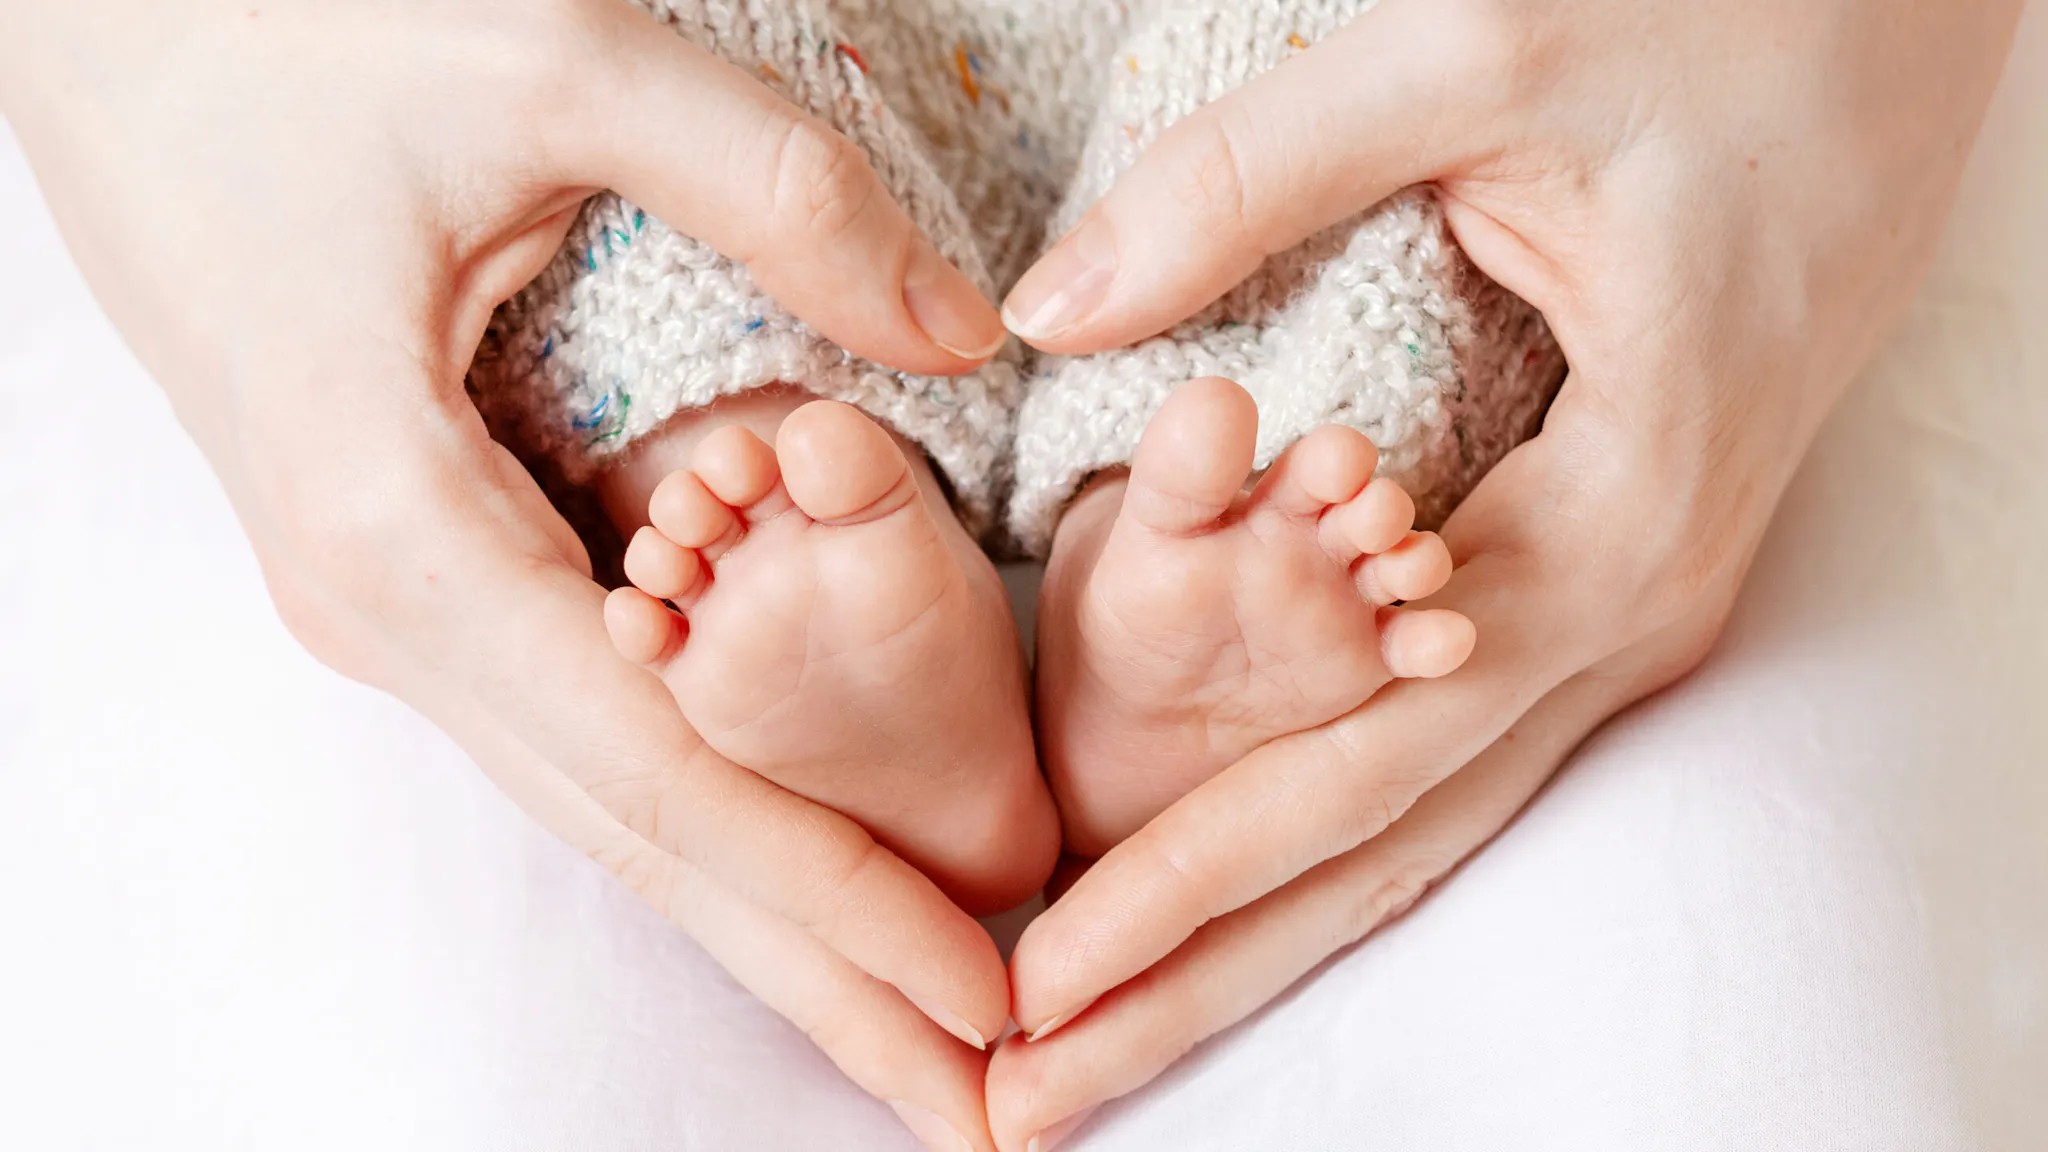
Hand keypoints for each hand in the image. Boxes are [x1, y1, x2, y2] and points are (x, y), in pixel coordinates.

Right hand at [1, 1, 1009, 1144]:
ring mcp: (398, 594)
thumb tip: (966, 333)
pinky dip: (706, 803)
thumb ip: (774, 193)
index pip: (660, 773)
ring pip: (614, 791)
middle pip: (640, 837)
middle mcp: (391, 608)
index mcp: (398, 528)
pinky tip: (795, 858)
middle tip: (985, 1106)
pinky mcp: (420, 553)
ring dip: (770, 910)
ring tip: (919, 1019)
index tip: (985, 1003)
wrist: (104, 9)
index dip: (830, 900)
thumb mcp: (543, 60)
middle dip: (817, 976)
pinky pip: (585, 713)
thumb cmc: (282, 23)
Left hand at [986, 0, 2023, 1144]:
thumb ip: (1251, 187)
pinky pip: (1450, 740)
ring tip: (1100, 1039)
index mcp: (1608, 529)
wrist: (1907, 7)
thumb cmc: (1736, 21)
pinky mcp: (1600, 563)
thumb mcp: (1483, 55)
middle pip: (1382, 847)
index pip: (1355, 765)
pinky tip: (1233, 886)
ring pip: (1418, 817)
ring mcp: (1622, 604)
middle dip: (1204, 977)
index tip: (1030, 979)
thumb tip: (1051, 308)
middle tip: (1029, 1095)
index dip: (1182, 881)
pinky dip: (1326, 829)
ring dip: (1254, 932)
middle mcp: (1623, 611)